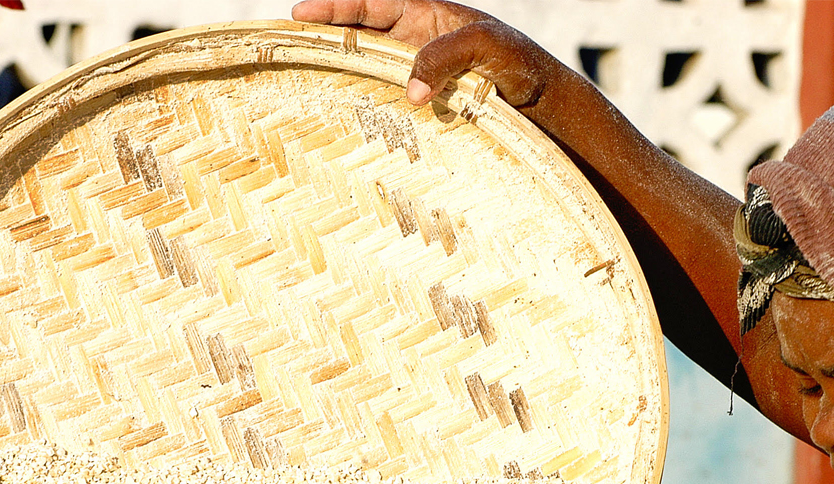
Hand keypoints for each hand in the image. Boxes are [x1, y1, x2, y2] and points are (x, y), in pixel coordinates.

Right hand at [291, 0, 564, 108]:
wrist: (548, 109)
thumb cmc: (521, 68)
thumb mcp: (488, 49)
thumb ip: (444, 57)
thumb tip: (409, 92)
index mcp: (425, 14)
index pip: (369, 4)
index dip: (333, 7)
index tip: (300, 15)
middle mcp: (414, 42)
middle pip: (357, 35)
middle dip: (322, 39)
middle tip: (285, 50)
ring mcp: (416, 75)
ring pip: (366, 71)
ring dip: (337, 77)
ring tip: (300, 87)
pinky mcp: (423, 108)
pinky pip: (384, 103)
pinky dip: (362, 109)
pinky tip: (341, 121)